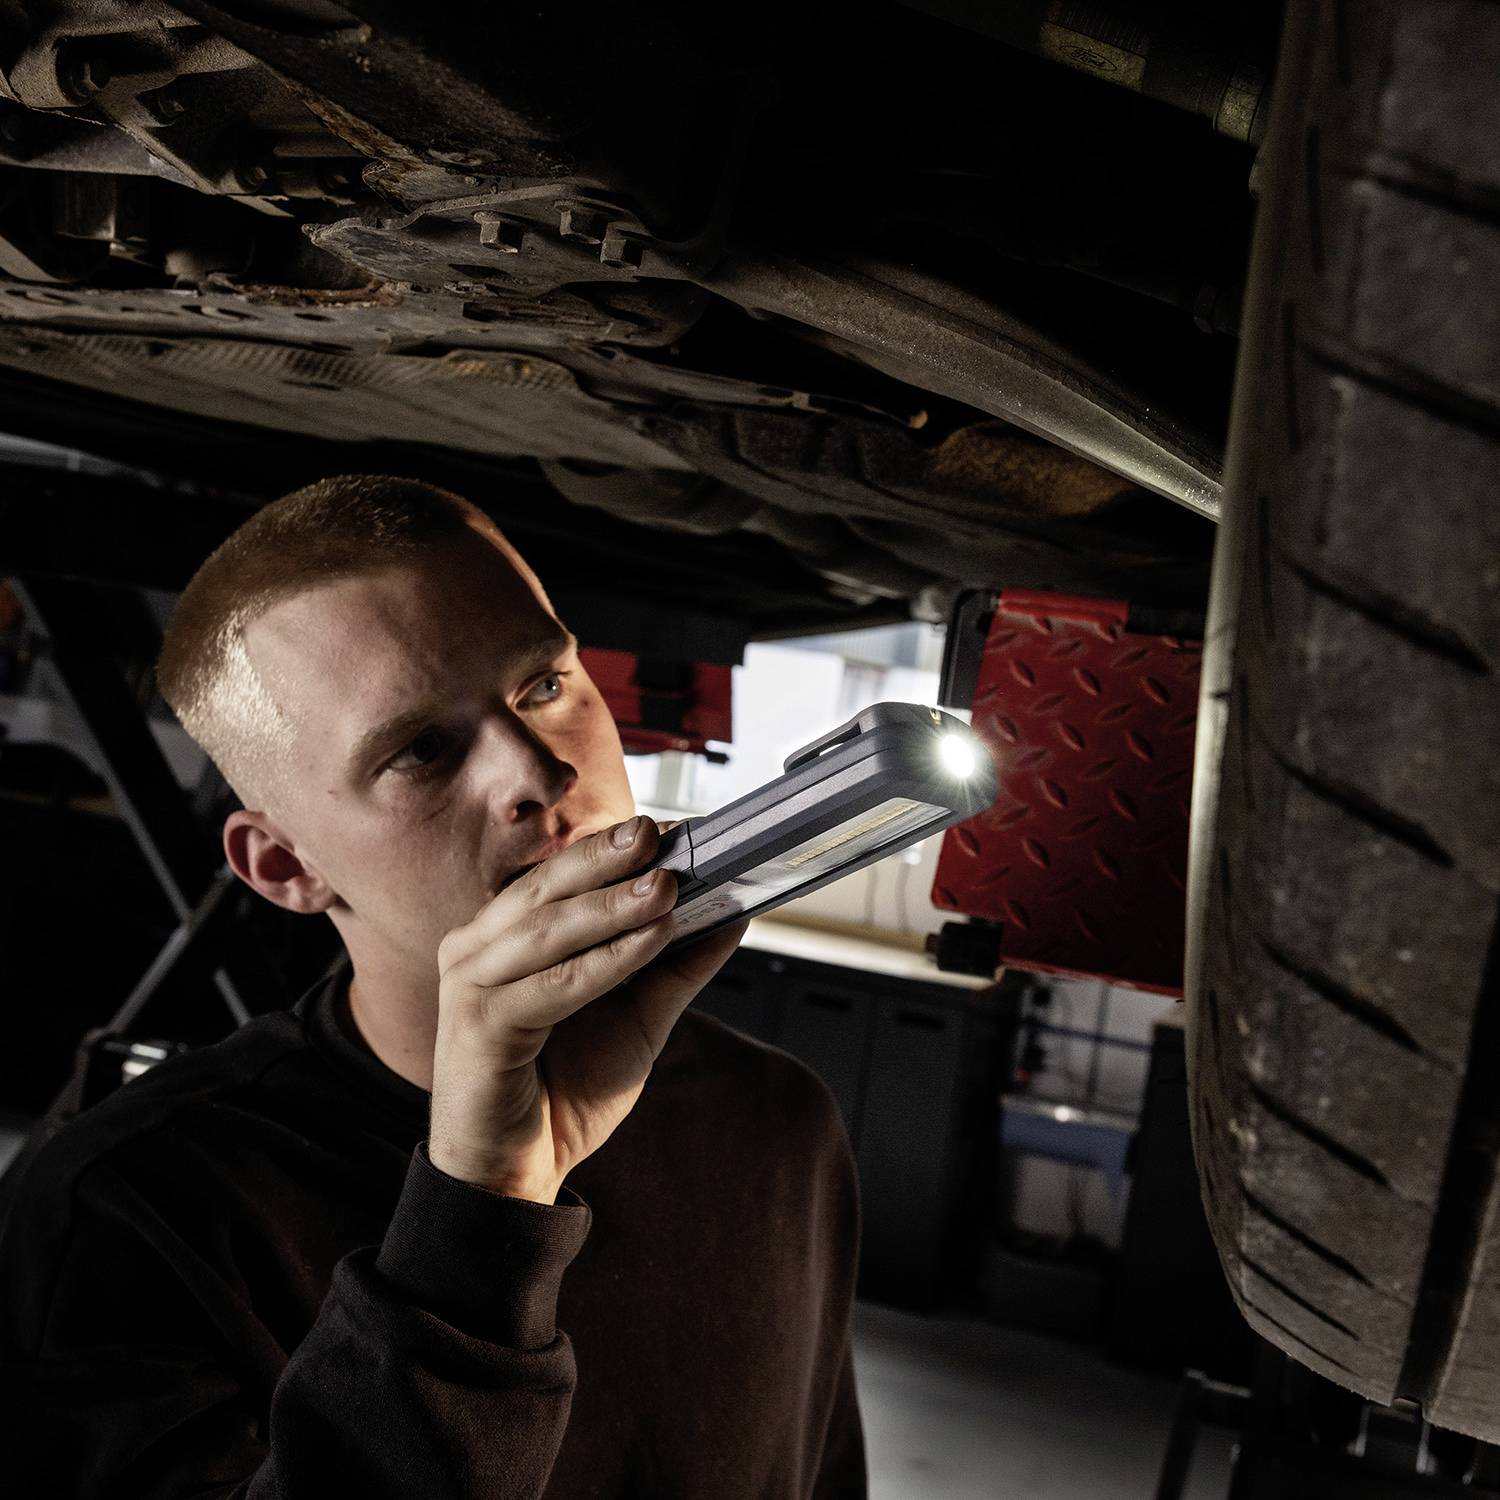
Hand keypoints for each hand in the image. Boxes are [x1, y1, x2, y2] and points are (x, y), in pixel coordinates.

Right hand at [428, 815, 744, 1203]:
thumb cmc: (563, 1090)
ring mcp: (470, 983)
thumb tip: (731, 916)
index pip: (561, 876)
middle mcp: (477, 947)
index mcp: (504, 934)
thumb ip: (676, 967)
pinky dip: (606, 961)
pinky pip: (553, 985)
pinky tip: (652, 940)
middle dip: (607, 858)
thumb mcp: (637, 1019)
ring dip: (614, 906)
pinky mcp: (477, 1025)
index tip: (670, 828)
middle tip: (660, 833)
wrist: (517, 1172)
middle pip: (548, 888)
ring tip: (667, 886)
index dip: (612, 849)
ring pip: (550, 930)